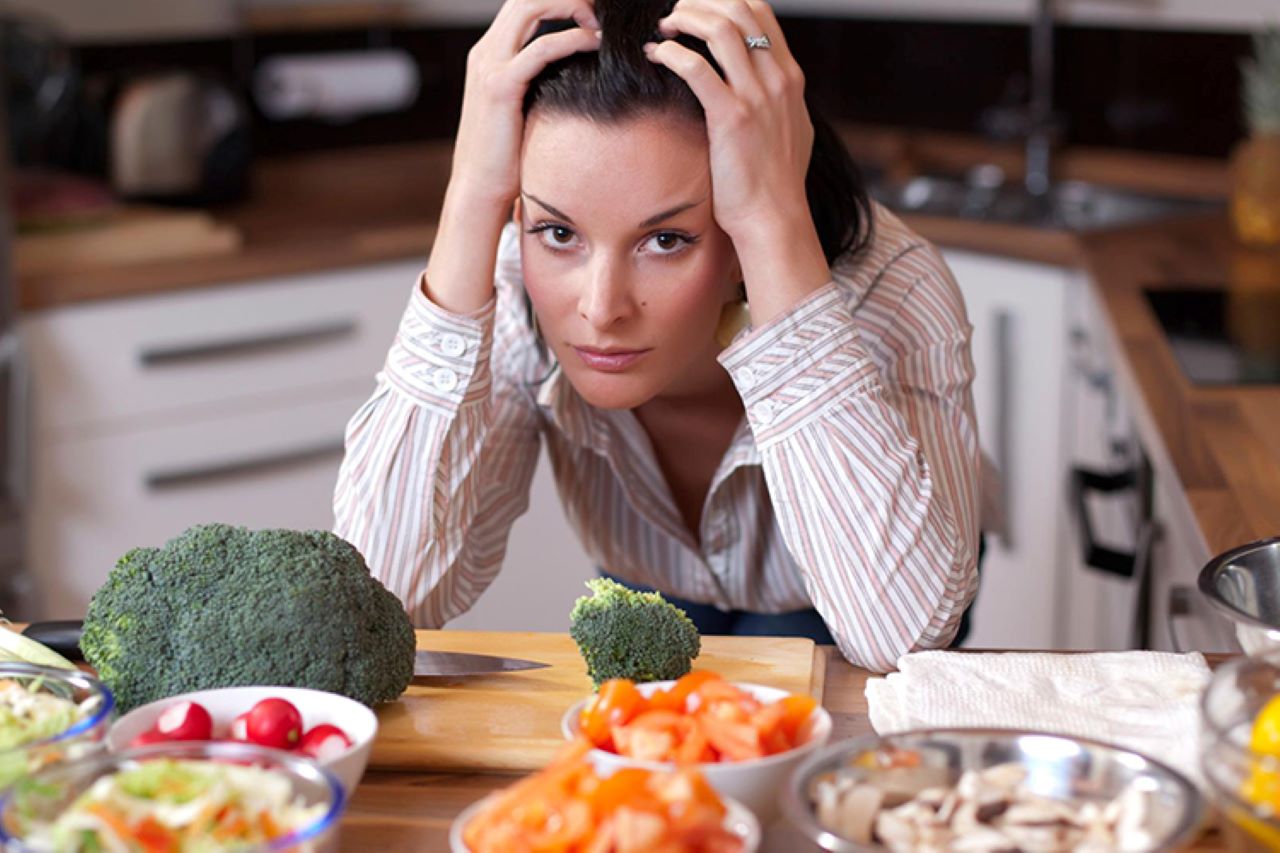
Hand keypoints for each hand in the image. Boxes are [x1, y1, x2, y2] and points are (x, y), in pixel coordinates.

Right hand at [452, 0, 600, 209]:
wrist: (479, 189)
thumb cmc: (506, 156)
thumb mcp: (523, 107)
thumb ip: (539, 81)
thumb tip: (575, 72)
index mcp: (489, 54)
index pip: (523, 4)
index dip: (557, 1)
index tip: (592, 12)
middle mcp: (485, 52)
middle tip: (601, 10)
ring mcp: (489, 66)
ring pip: (530, 6)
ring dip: (571, 6)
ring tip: (600, 22)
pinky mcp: (500, 87)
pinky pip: (541, 48)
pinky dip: (573, 39)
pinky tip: (595, 44)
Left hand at [644, 0, 829, 324]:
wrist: (774, 218)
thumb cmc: (773, 183)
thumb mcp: (788, 130)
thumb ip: (775, 100)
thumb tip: (759, 85)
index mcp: (789, 78)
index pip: (761, 11)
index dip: (726, 0)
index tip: (697, 8)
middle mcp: (777, 79)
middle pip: (739, 9)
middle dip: (700, 3)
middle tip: (674, 12)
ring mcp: (757, 96)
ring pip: (720, 28)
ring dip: (684, 19)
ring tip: (662, 28)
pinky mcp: (731, 117)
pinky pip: (696, 68)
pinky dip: (670, 53)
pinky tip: (654, 56)